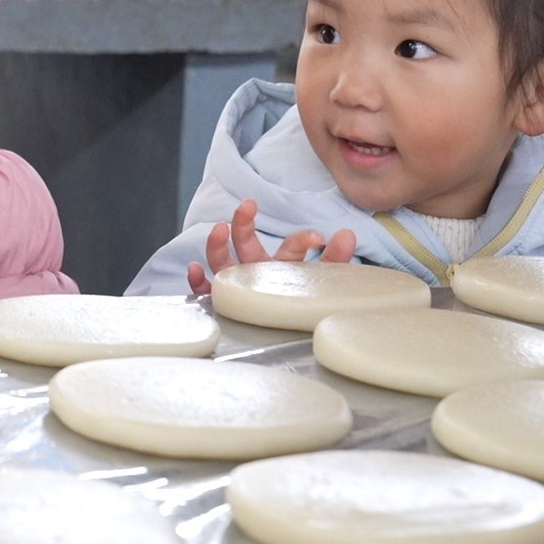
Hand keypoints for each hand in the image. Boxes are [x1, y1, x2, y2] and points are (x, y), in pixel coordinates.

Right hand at [185, 198, 357, 294]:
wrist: (286, 338)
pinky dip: (197, 280)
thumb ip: (334, 260)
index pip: (290, 246)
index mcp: (282, 265)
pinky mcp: (223, 301)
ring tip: (218, 229)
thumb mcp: (322, 282)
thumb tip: (349, 233)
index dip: (302, 239)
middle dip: (244, 222)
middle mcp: (257, 271)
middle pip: (246, 242)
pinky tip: (194, 269)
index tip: (318, 238)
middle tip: (248, 205)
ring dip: (217, 244)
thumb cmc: (300, 302)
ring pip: (222, 261)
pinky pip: (206, 290)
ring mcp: (238, 284)